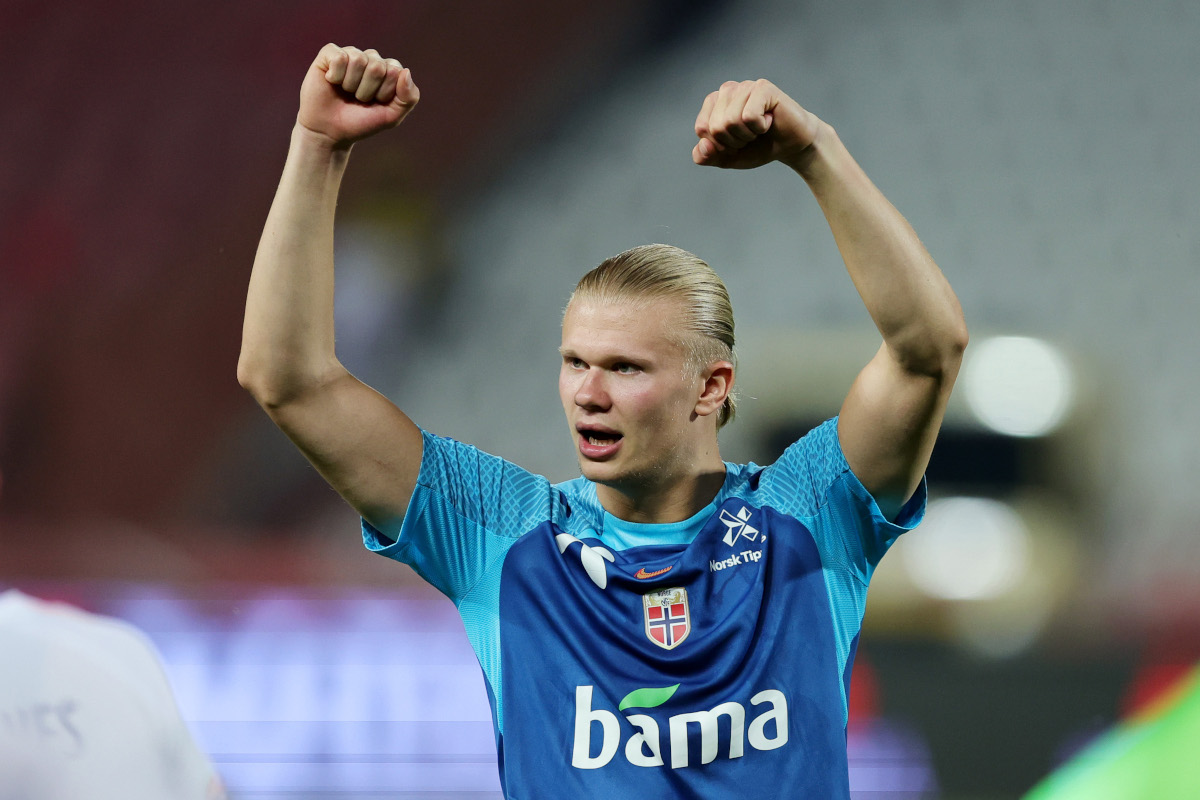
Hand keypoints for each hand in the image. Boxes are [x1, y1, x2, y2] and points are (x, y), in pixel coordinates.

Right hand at [296, 44, 419, 147]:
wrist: (330, 132)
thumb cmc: (361, 122)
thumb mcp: (392, 116)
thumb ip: (409, 97)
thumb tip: (405, 71)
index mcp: (389, 70)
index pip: (395, 72)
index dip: (384, 93)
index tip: (375, 103)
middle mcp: (371, 58)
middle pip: (377, 67)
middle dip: (367, 91)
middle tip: (358, 99)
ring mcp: (350, 54)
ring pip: (358, 60)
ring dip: (351, 85)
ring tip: (346, 92)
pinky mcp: (329, 54)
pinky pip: (339, 57)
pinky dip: (335, 75)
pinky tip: (332, 81)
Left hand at [691, 79, 821, 170]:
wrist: (790, 146)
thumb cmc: (758, 147)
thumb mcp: (727, 158)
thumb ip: (706, 157)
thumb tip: (703, 144)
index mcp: (713, 102)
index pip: (702, 128)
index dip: (720, 144)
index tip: (737, 140)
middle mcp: (727, 89)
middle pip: (716, 126)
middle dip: (735, 141)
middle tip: (751, 135)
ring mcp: (745, 86)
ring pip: (731, 121)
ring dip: (748, 135)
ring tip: (760, 128)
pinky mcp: (763, 88)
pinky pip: (749, 116)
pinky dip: (760, 127)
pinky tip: (769, 120)